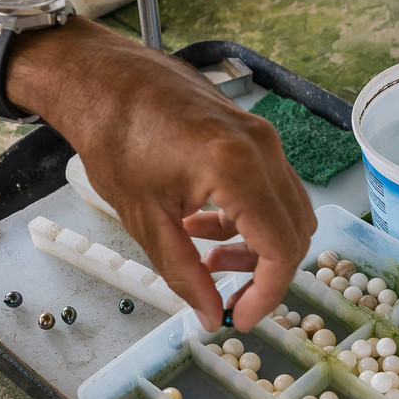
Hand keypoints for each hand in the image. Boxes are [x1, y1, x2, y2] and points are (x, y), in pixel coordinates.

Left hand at [11, 19, 315, 330]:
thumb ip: (185, 273)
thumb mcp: (146, 220)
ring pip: (287, 210)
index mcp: (236, 169)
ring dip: (258, 246)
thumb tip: (210, 314)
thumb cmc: (115, 137)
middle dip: (267, 274)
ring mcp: (260, 136)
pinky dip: (250, 217)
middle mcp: (261, 148)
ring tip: (212, 261)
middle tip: (231, 299)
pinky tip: (206, 227)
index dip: (267, 294)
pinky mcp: (251, 132)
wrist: (103, 81)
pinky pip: (270, 186)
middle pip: (295, 231)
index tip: (241, 317)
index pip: (281, 248)